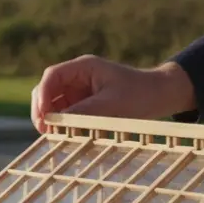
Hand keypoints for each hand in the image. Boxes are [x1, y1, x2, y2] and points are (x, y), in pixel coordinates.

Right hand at [30, 56, 196, 131]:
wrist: (161, 95)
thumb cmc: (140, 95)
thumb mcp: (111, 105)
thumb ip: (82, 112)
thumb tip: (55, 124)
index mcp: (84, 67)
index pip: (52, 76)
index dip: (43, 96)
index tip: (45, 117)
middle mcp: (77, 76)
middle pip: (46, 89)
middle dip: (42, 109)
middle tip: (44, 131)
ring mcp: (79, 90)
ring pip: (52, 103)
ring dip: (50, 118)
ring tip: (53, 135)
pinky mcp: (83, 103)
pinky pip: (64, 113)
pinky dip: (61, 124)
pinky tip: (63, 135)